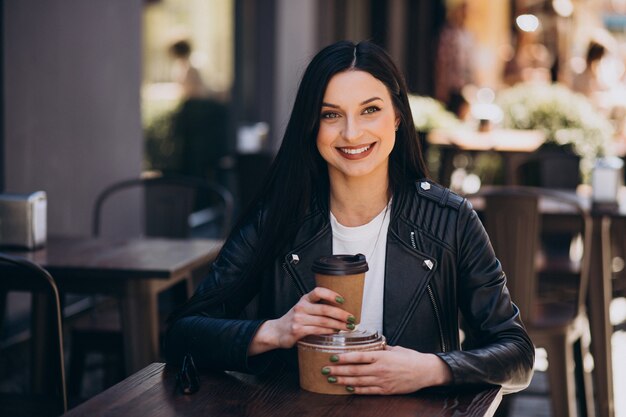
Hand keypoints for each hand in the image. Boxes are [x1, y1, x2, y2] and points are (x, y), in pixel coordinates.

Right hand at [248, 287, 354, 354]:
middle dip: (341, 314)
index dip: (331, 294)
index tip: (343, 300)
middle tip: (352, 318)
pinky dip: (329, 331)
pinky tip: (335, 331)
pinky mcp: (298, 330)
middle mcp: (301, 307)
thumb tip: (341, 309)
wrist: (276, 332)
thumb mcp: (304, 309)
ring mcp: (299, 319)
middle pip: (325, 309)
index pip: (318, 291)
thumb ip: (318, 307)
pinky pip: (317, 330)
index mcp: (304, 299)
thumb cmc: (295, 320)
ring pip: (323, 321)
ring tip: (348, 327)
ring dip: (338, 324)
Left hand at [323, 345, 451, 394]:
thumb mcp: (395, 348)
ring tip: (332, 379)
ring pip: (359, 381)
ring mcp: (382, 381)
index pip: (358, 356)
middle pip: (355, 370)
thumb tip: (370, 345)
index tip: (333, 357)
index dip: (344, 358)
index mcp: (382, 356)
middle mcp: (380, 369)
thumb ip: (381, 348)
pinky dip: (357, 390)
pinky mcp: (386, 390)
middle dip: (338, 370)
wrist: (426, 372)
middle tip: (325, 369)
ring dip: (344, 380)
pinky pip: (368, 391)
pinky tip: (348, 388)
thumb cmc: (411, 358)